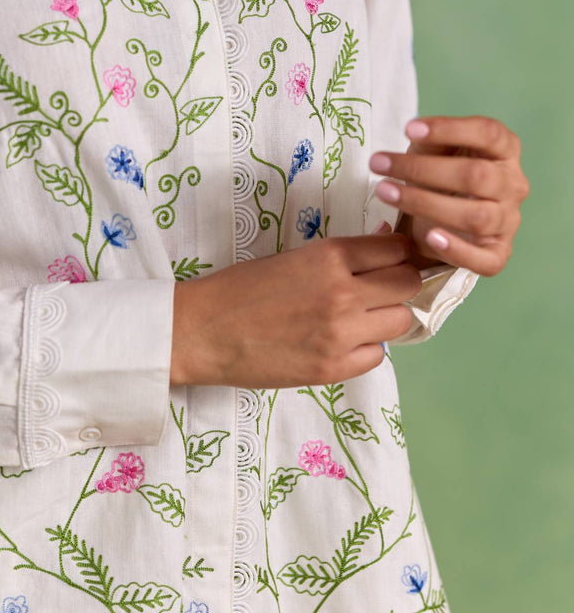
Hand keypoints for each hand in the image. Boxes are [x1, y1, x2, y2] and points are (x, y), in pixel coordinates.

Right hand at [170, 235, 420, 387]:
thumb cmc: (242, 287)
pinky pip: (377, 356)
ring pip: (401, 320)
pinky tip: (343, 340)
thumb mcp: (293, 256)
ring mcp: (341, 334)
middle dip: (401, 282)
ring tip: (362, 316)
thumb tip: (385, 244)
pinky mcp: (333, 368)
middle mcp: (343, 293)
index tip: (393, 258)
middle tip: (382, 287)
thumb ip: (340, 255)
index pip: (397, 248)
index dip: (400, 252)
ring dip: (387, 316)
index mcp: (330, 257)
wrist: (204, 331)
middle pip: (408, 284)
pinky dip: (367, 347)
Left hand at [369, 115, 528, 275]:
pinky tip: (430, 236)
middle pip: (477, 175)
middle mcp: (513, 184)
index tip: (409, 129)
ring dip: (426, 204)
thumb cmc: (438, 175)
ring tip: (385, 193)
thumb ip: (430, 140)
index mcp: (504, 150)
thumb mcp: (432, 150)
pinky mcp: (497, 253)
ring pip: (477, 216)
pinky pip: (486, 259)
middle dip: (423, 169)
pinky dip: (458, 250)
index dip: (450, 129)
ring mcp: (508, 220)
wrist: (438, 219)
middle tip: (378, 164)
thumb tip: (414, 131)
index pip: (489, 133)